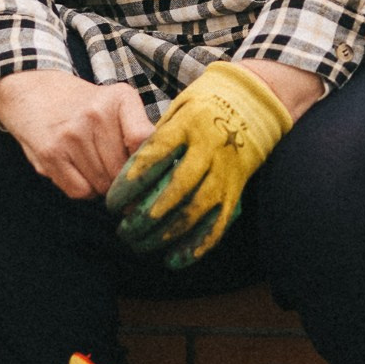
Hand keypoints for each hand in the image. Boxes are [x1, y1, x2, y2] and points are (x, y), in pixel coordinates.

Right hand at [0, 69, 152, 199]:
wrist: (33, 91)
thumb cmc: (82, 105)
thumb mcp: (115, 102)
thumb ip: (139, 130)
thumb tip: (160, 172)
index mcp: (120, 98)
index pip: (144, 140)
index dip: (147, 164)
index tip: (146, 172)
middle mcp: (96, 114)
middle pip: (122, 172)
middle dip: (120, 180)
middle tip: (111, 169)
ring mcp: (71, 134)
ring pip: (102, 185)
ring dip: (101, 185)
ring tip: (91, 165)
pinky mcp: (50, 154)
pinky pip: (80, 191)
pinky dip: (83, 189)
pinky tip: (77, 171)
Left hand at [106, 59, 291, 265]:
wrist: (253, 103)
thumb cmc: (204, 106)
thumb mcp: (177, 108)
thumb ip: (155, 138)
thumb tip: (127, 174)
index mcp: (189, 125)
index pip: (154, 157)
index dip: (130, 183)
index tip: (111, 202)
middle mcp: (209, 150)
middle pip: (175, 189)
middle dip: (146, 215)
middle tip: (123, 230)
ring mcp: (226, 172)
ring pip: (195, 211)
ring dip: (166, 234)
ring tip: (140, 245)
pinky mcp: (236, 190)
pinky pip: (218, 224)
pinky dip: (196, 246)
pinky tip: (174, 260)